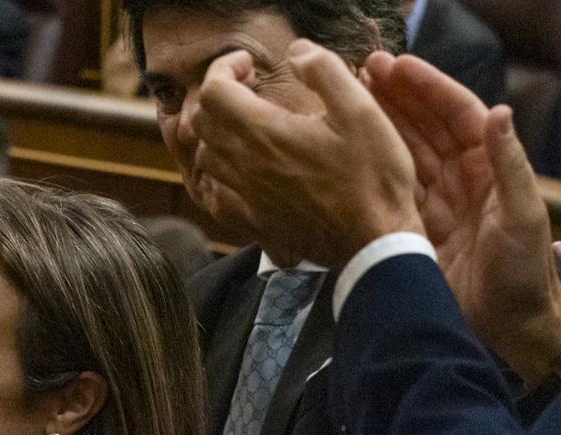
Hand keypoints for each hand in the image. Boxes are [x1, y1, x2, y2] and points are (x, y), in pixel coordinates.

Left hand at [189, 41, 423, 270]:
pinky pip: (213, 189)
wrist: (371, 242)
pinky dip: (218, 169)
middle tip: (249, 87)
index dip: (224, 69)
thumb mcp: (361, 111)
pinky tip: (245, 164)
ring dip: (218, 131)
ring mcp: (242, 194)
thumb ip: (325, 72)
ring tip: (249, 122)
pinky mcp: (250, 217)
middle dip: (219, 95)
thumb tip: (296, 52)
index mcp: (264, 134)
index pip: (212, 92)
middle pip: (201, 121)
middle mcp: (242, 165)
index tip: (250, 65)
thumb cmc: (372, 177)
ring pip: (204, 154)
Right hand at [365, 51, 560, 384]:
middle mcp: (460, 181)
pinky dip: (368, 170)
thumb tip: (497, 112)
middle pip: (424, 127)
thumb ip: (509, 164)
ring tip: (344, 102)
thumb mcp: (522, 217)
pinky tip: (343, 155)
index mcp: (490, 169)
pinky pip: (387, 193)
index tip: (396, 66)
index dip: (427, 88)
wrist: (504, 332)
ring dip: (377, 127)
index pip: (457, 115)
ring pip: (401, 155)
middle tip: (360, 72)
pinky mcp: (411, 232)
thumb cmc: (523, 276)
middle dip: (395, 98)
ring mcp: (433, 206)